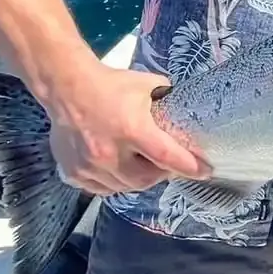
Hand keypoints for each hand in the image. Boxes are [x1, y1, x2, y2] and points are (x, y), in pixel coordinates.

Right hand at [45, 64, 210, 194]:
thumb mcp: (147, 85)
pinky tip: (119, 169)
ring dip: (138, 179)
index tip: (205, 170)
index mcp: (132, 129)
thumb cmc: (111, 85)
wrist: (67, 88)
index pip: (167, 156)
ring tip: (142, 165)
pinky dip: (115, 183)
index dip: (189, 166)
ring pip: (124, 187)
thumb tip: (185, 110)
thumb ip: (166, 99)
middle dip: (161, 173)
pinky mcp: (74, 173)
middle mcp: (110, 152)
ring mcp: (90, 166)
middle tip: (167, 164)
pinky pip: (102, 188)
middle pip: (146, 179)